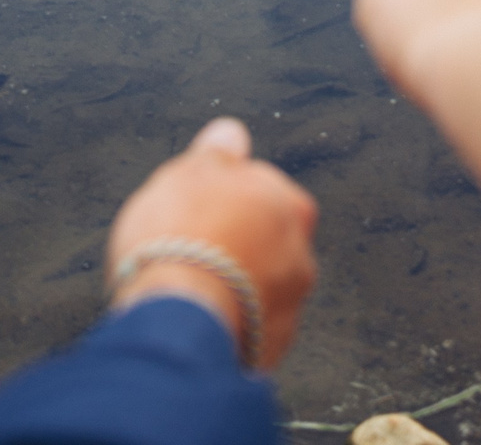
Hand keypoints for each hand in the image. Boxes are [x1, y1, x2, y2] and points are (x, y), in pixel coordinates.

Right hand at [106, 117, 317, 368]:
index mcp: (291, 205)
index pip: (259, 193)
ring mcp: (290, 305)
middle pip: (263, 241)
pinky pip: (248, 327)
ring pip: (257, 286)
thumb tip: (231, 132)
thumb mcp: (191, 171)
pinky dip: (228, 323)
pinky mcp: (270, 348)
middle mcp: (302, 254)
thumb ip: (218, 151)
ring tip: (189, 291)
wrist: (178, 319)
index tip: (191, 213)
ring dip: (232, 287)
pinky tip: (197, 320)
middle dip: (234, 245)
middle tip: (189, 251)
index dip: (220, 201)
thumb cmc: (181, 237)